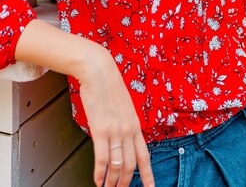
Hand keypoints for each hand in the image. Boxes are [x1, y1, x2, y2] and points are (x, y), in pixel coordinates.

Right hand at [78, 46, 154, 186]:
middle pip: (131, 165)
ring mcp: (115, 131)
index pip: (144, 156)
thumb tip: (121, 137)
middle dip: (125, 183)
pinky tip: (97, 180)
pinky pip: (102, 158)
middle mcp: (128, 130)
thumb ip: (125, 122)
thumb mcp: (124, 105)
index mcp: (136, 124)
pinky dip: (100, 173)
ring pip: (117, 165)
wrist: (99, 71)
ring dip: (112, 182)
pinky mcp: (100, 129)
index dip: (148, 175)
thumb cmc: (108, 85)